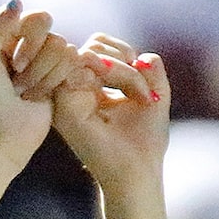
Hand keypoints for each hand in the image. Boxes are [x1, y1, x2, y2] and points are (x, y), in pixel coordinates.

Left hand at [0, 2, 77, 160]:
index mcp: (10, 33)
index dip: (31, 43)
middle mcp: (30, 43)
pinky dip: (56, 85)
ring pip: (67, 53)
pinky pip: (75, 67)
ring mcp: (47, 60)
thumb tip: (18, 0)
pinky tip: (40, 98)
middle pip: (56, 37)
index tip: (12, 66)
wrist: (0, 140)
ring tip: (25, 94)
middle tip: (17, 85)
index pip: (40, 19)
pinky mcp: (61, 78)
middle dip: (38, 65)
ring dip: (44, 79)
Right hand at [52, 34, 170, 195]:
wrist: (137, 173)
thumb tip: (141, 54)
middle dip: (125, 57)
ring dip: (124, 68)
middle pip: (93, 44)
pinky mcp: (63, 105)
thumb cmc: (144, 142)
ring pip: (89, 52)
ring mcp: (65, 98)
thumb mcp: (154, 95)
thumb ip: (149, 68)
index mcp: (89, 89)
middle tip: (143, 89)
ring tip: (140, 96)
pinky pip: (83, 64)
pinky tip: (131, 98)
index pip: (97, 46)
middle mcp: (73, 92)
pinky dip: (116, 72)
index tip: (145, 73)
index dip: (123, 50)